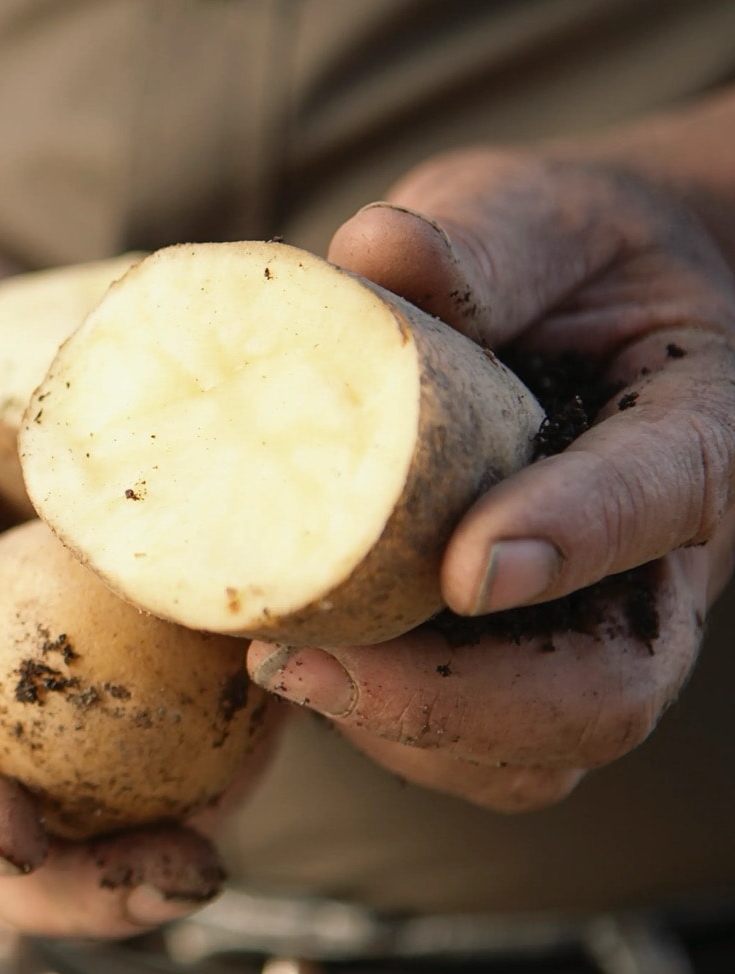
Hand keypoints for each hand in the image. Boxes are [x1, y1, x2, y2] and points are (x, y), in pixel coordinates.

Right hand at [0, 290, 226, 936]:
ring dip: (149, 858)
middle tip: (162, 875)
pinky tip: (270, 736)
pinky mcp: (123, 662)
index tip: (2, 832)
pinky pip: (168, 732)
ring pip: (85, 819)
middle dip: (71, 887)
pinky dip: (219, 754)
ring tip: (211, 857)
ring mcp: (38, 699)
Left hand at [251, 148, 734, 810]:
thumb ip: (479, 239)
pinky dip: (377, 728)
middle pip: (603, 697)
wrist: (592, 317)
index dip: (575, 538)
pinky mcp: (512, 666)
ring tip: (279, 662)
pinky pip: (466, 751)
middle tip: (298, 663)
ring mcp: (583, 632)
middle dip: (452, 701)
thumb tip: (372, 251)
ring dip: (398, 731)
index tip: (467, 566)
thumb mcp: (539, 216)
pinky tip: (292, 661)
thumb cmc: (566, 261)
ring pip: (530, 757)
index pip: (665, 497)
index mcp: (693, 433)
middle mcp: (652, 568)